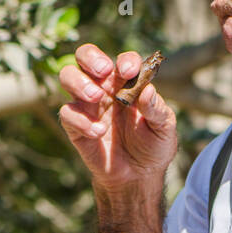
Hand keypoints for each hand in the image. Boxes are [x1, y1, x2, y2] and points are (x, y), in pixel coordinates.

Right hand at [57, 44, 176, 190]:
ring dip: (79, 82)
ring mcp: (87, 105)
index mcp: (127, 82)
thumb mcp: (164, 129)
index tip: (130, 71)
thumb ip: (157, 109)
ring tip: (96, 97)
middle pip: (85, 56)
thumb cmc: (153, 146)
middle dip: (91, 58)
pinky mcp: (75, 125)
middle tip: (103, 72)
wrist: (139, 176)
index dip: (126, 60)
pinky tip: (99, 133)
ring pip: (68, 76)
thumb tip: (147, 91)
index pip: (123, 60)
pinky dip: (80, 120)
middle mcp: (104, 88)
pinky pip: (67, 113)